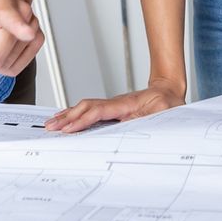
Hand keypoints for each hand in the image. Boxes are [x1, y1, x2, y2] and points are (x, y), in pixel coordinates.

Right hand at [45, 83, 184, 132]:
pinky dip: (76, 115)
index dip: (82, 120)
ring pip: (86, 108)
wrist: (169, 92)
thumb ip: (151, 118)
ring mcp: (113, 106)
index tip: (68, 128)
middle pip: (86, 107)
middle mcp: (116, 103)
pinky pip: (91, 111)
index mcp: (127, 104)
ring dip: (68, 116)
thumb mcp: (166, 112)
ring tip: (52, 124)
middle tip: (51, 128)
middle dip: (68, 117)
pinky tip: (66, 119)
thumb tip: (136, 126)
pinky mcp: (112, 110)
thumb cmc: (169, 103)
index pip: (99, 111)